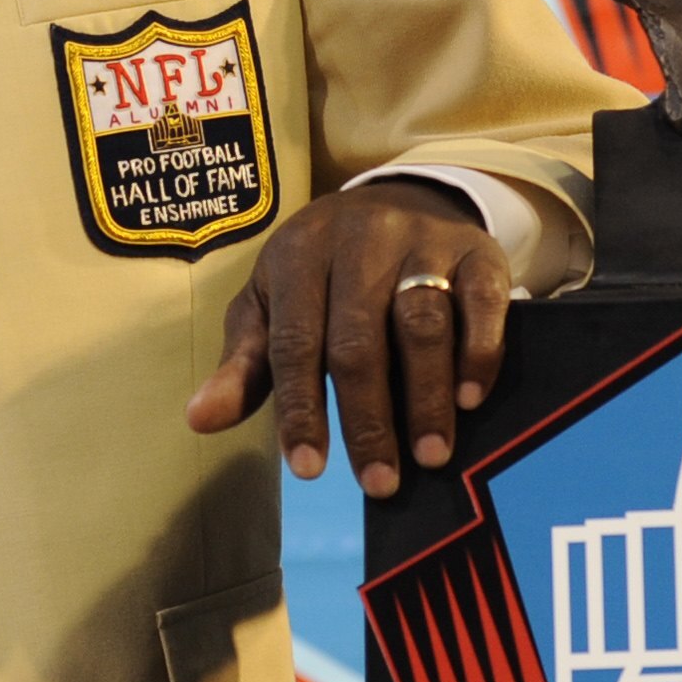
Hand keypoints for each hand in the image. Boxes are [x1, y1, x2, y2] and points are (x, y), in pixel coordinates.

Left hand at [186, 182, 512, 497]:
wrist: (399, 198)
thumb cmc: (322, 271)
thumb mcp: (272, 303)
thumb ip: (244, 363)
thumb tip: (199, 420)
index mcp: (300, 255)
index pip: (296, 341)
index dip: (301, 409)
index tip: (308, 470)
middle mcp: (361, 240)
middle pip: (360, 339)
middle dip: (368, 419)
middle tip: (379, 483)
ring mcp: (422, 240)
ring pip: (422, 321)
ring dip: (425, 396)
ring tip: (430, 456)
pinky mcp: (476, 248)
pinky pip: (482, 299)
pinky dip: (478, 351)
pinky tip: (470, 398)